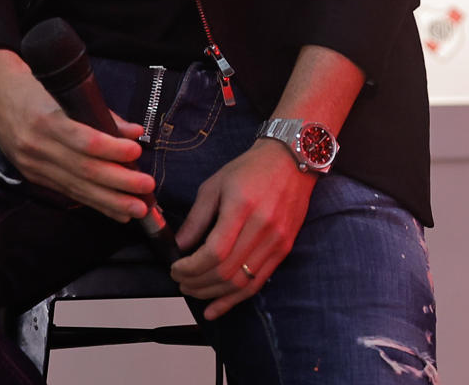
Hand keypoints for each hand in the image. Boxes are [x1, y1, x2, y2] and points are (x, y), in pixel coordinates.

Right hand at [0, 48, 154, 223]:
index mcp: (45, 120)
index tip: (136, 152)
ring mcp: (32, 165)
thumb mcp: (66, 88)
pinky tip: (115, 211)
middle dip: (118, 183)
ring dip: (110, 201)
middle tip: (146, 188)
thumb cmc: (35, 84)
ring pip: (76, 187)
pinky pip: (67, 192)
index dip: (111, 149)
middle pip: (83, 170)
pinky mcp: (32, 175)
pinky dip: (94, 202)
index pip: (83, 140)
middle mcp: (36, 147)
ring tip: (137, 209)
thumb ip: (100, 112)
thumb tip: (134, 132)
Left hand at [171, 140, 315, 318]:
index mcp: (242, 207)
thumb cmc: (251, 168)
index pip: (214, 253)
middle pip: (225, 271)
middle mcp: (262, 227)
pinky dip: (235, 299)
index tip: (175, 268)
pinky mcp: (284, 248)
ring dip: (212, 293)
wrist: (292, 160)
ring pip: (241, 282)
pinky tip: (217, 308)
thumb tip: (179, 248)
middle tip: (180, 282)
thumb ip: (197, 219)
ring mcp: (277, 240)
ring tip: (194, 291)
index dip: (190, 268)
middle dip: (196, 283)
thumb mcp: (215, 185)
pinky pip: (258, 282)